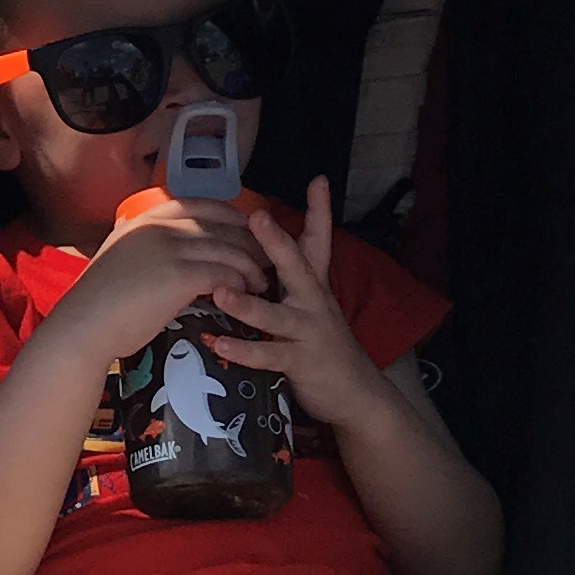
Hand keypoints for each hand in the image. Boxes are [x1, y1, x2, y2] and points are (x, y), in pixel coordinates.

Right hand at [68, 196, 266, 354]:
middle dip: (250, 242)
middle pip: (221, 226)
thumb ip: (147, 246)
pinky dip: (240, 283)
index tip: (247, 229)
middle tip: (266, 258)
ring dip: (251, 265)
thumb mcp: (122, 257)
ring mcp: (169, 248)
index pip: (200, 205)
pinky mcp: (179, 276)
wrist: (84, 326)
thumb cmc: (99, 301)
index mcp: (145, 218)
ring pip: (228, 249)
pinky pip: (224, 273)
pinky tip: (246, 294)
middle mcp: (160, 226)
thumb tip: (169, 251)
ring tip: (261, 282)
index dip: (230, 215)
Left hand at [199, 180, 387, 430]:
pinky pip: (269, 355)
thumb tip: (254, 253)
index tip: (318, 181)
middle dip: (277, 241)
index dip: (319, 212)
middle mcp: (314, 302)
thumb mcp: (309, 306)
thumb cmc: (320, 344)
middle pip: (297, 266)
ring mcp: (309, 332)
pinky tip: (220, 344)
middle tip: (257, 217)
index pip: (318, 242)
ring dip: (247, 304)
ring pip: (275, 315)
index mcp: (313, 286)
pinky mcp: (302, 362)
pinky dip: (244, 350)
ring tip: (220, 292)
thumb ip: (287, 280)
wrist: (355, 393)